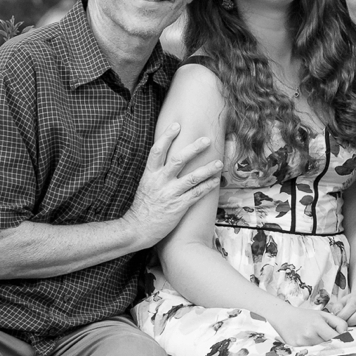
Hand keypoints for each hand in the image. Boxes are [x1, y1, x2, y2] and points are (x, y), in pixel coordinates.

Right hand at [122, 123, 222, 247]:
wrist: (137, 229)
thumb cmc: (142, 206)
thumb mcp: (145, 184)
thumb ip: (156, 172)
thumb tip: (169, 157)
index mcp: (150, 174)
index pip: (157, 151)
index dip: (166, 136)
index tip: (177, 125)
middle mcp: (160, 182)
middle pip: (178, 160)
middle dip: (194, 148)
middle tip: (206, 139)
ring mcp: (170, 194)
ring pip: (192, 178)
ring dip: (207, 169)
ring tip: (219, 162)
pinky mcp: (179, 207)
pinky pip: (197, 194)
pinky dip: (208, 186)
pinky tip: (216, 180)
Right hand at [269, 305, 349, 346]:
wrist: (283, 317)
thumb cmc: (305, 316)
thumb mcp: (323, 314)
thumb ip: (338, 323)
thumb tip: (347, 334)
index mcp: (317, 324)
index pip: (336, 338)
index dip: (342, 341)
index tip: (344, 341)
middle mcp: (309, 335)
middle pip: (329, 347)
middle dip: (334, 346)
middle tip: (334, 343)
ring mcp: (302, 344)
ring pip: (321, 354)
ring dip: (325, 351)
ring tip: (321, 343)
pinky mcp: (296, 350)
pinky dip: (315, 354)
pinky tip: (313, 346)